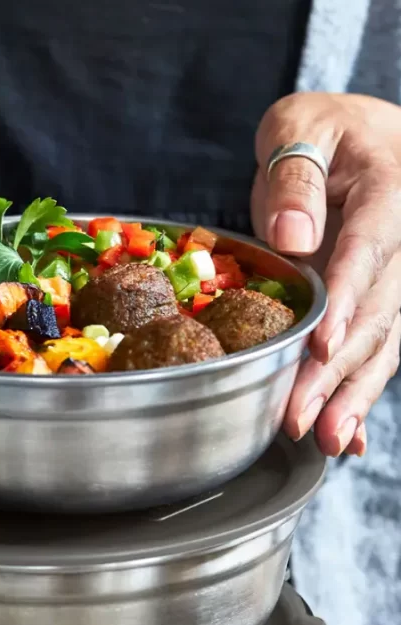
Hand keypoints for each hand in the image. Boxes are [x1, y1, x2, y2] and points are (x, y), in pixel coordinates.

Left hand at [252, 93, 400, 455]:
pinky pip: (383, 348)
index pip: (369, 251)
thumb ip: (294, 174)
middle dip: (340, 371)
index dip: (348, 302)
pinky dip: (364, 392)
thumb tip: (296, 235)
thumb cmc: (322, 130)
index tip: (323, 349)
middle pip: (379, 312)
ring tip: (328, 440)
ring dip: (356, 395)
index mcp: (389, 190)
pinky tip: (348, 437)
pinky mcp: (388, 299)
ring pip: (387, 341)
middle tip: (302, 418)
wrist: (362, 137)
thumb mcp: (298, 125)